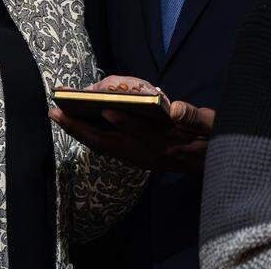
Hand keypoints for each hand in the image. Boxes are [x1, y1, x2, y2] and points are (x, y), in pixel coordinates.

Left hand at [49, 75, 215, 172]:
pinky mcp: (137, 160)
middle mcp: (149, 155)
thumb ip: (193, 116)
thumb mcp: (211, 125)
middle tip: (57, 111)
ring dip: (80, 133)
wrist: (213, 164)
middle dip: (82, 128)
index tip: (107, 107)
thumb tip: (174, 107)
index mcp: (169, 144)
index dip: (125, 122)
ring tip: (59, 115)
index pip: (144, 133)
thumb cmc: (211, 138)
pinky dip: (90, 137)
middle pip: (111, 143)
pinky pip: (109, 149)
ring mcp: (141, 159)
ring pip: (105, 147)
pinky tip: (77, 126)